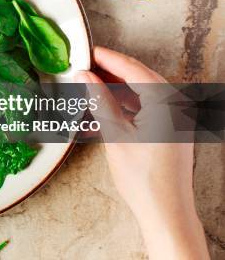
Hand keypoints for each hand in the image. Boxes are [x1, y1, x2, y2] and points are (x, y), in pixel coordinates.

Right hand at [76, 47, 208, 259]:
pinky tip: (108, 99)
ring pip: (144, 89)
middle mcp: (177, 104)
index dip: (108, 58)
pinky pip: (149, 103)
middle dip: (112, 69)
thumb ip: (100, 100)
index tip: (87, 51)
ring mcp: (177, 116)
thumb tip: (85, 75)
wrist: (165, 211)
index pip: (133, 69)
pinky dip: (128, 99)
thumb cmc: (142, 177)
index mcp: (166, 102)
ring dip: (119, 84)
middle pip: (141, 75)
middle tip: (86, 63)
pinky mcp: (172, 126)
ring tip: (92, 80)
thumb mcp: (116, 135)